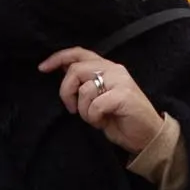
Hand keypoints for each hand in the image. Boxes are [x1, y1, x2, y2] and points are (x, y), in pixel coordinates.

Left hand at [40, 47, 162, 154]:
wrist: (148, 136)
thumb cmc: (121, 119)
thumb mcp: (97, 98)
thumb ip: (84, 83)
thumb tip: (61, 71)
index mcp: (108, 67)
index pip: (79, 53)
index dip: (58, 58)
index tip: (42, 68)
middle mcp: (114, 69)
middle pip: (76, 70)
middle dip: (66, 91)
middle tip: (72, 109)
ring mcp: (120, 81)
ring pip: (85, 89)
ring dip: (83, 110)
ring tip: (95, 118)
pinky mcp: (123, 95)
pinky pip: (95, 105)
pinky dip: (93, 118)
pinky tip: (102, 122)